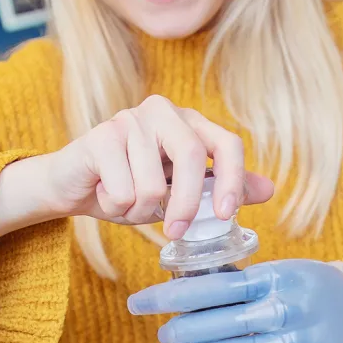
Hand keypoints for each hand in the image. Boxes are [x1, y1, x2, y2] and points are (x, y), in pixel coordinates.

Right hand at [43, 95, 273, 238]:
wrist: (74, 185)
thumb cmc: (131, 186)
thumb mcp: (180, 192)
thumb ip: (220, 188)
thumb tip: (268, 189)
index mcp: (189, 121)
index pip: (227, 143)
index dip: (234, 180)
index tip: (225, 215)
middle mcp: (163, 111)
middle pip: (193, 157)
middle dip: (186, 203)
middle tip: (176, 232)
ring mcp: (130, 119)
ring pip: (153, 184)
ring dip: (139, 210)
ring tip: (127, 202)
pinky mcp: (101, 136)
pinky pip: (123, 189)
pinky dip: (116, 205)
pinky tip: (106, 193)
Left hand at [127, 259, 342, 342]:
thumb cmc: (305, 287)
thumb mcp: (278, 270)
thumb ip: (237, 280)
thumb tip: (175, 284)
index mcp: (278, 274)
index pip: (214, 285)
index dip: (170, 296)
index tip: (137, 303)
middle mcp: (291, 307)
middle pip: (221, 323)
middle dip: (182, 332)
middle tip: (163, 336)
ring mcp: (304, 342)